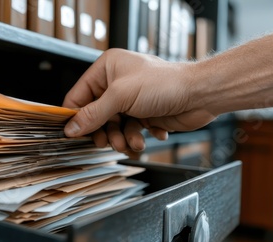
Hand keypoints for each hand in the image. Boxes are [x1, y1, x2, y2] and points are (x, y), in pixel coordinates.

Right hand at [63, 48, 216, 151]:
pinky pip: (130, 131)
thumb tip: (72, 127)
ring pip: (114, 127)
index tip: (74, 133)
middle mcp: (117, 83)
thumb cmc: (166, 83)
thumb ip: (93, 114)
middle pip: (96, 115)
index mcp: (107, 68)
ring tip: (131, 142)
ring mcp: (130, 100)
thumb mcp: (121, 96)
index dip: (75, 116)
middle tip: (108, 141)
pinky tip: (149, 134)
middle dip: (104, 131)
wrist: (200, 95)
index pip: (79, 95)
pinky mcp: (143, 114)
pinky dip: (137, 137)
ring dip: (122, 138)